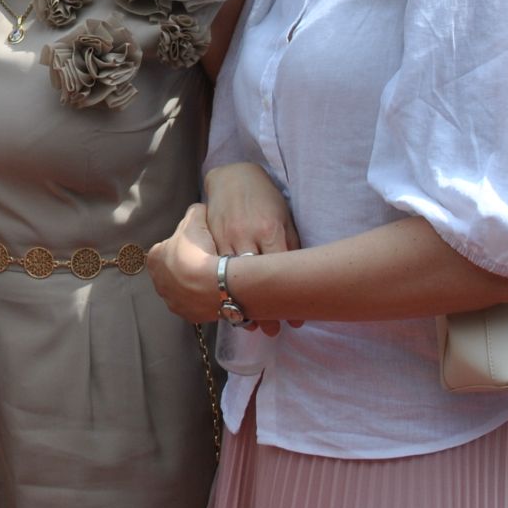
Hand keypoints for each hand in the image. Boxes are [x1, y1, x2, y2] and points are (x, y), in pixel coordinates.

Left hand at [147, 203, 222, 324]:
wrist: (216, 284)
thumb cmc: (200, 250)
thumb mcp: (196, 220)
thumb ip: (194, 212)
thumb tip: (199, 209)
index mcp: (154, 259)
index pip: (166, 248)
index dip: (183, 245)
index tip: (196, 246)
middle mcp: (158, 283)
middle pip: (173, 271)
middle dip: (186, 267)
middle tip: (205, 262)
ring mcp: (172, 302)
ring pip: (183, 290)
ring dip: (194, 284)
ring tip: (212, 278)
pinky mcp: (188, 315)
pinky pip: (196, 305)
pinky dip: (204, 299)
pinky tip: (216, 291)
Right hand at [204, 162, 301, 333]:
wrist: (231, 177)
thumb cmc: (265, 198)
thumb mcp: (284, 219)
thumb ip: (290, 246)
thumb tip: (300, 278)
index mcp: (269, 230)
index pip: (280, 269)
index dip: (287, 297)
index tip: (295, 320)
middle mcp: (244, 235)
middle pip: (253, 278)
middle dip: (262, 307)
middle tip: (272, 331)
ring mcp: (223, 237)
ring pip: (229, 277)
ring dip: (239, 302)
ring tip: (252, 325)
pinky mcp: (207, 238)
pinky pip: (211, 267)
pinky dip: (219, 287)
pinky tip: (227, 304)